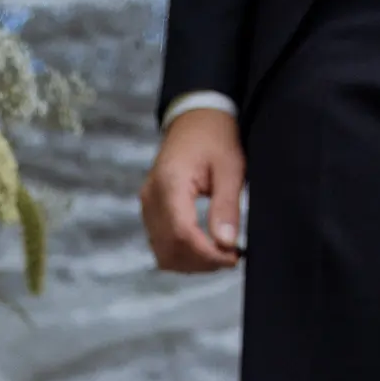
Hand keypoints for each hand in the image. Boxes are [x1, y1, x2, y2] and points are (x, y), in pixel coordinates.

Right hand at [140, 109, 245, 271]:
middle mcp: (152, 198)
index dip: (207, 254)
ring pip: (163, 254)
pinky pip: (161, 246)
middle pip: (170, 250)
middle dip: (201, 262)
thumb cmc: (214, 136)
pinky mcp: (150, 212)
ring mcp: (147, 206)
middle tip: (229, 258)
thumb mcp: (230, 167)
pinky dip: (182, 255)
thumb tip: (226, 243)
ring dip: (191, 263)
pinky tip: (204, 247)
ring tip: (219, 254)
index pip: (182, 234)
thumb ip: (226, 207)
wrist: (194, 118)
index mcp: (170, 183)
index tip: (232, 258)